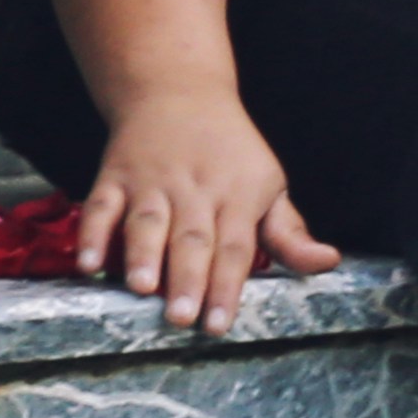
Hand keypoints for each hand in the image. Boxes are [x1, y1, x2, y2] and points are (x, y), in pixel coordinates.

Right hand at [78, 89, 337, 333]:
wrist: (179, 91)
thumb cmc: (231, 153)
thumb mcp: (269, 185)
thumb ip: (290, 234)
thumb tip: (328, 263)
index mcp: (239, 194)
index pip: (236, 247)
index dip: (227, 287)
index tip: (218, 326)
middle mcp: (196, 189)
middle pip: (193, 238)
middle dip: (187, 279)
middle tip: (181, 317)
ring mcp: (152, 181)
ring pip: (147, 221)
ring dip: (142, 255)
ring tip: (141, 288)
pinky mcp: (114, 175)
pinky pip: (101, 206)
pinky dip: (92, 233)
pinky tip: (88, 263)